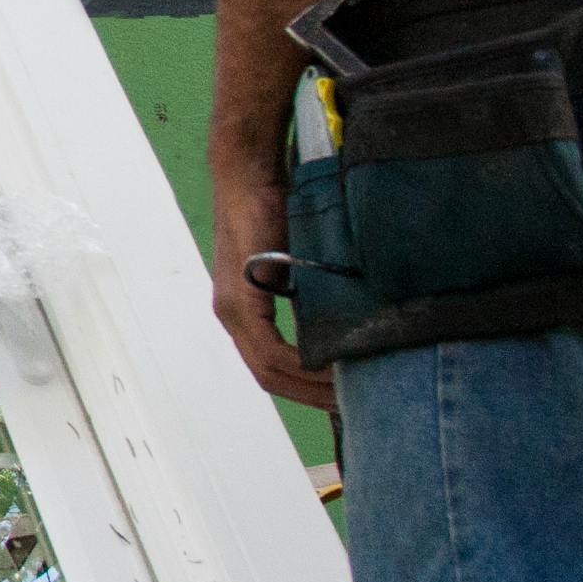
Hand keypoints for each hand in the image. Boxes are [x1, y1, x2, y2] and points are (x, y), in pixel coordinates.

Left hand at [205, 166, 332, 411]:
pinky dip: (299, 363)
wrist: (250, 175)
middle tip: (350, 405)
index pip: (272, 370)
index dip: (305, 389)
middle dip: (311, 396)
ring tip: (347, 391)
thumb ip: (310, 299)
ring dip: (309, 384)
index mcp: (243, 313)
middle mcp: (231, 317)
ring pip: (268, 368)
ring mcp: (232, 309)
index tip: (341, 398)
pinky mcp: (239, 298)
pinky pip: (268, 348)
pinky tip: (328, 367)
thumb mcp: (299, 266)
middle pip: (270, 378)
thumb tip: (345, 330)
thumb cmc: (277, 211)